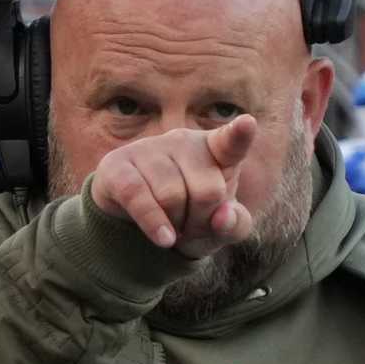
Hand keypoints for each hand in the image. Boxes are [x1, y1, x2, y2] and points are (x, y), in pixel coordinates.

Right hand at [90, 115, 256, 257]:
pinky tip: (164, 239)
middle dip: (202, 220)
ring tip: (173, 224)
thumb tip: (222, 216)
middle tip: (192, 224)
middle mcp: (183, 141)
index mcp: (216, 149)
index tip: (247, 123)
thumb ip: (234, 225)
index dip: (239, 134)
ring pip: (172, 197)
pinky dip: (153, 224)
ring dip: (176, 225)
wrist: (136, 226)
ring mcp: (148, 148)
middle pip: (207, 191)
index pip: (231, 142)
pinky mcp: (117, 164)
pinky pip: (138, 197)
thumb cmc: (191, 219)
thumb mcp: (220, 228)